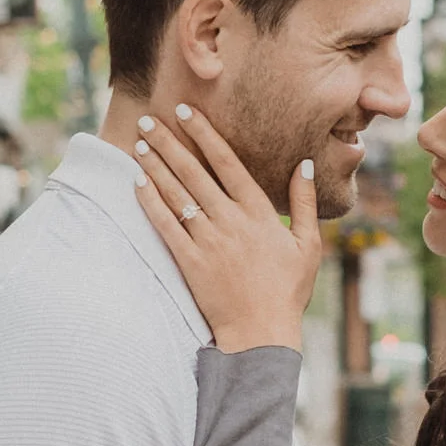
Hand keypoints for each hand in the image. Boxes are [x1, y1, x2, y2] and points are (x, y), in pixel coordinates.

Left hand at [129, 104, 320, 353]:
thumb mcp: (308, 244)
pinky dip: (150, 203)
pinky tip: (137, 183)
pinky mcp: (189, 263)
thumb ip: (304, 202)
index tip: (186, 112)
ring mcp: (208, 242)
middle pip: (194, 173)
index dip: (204, 135)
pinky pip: (165, 226)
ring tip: (141, 143)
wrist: (261, 332)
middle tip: (150, 119)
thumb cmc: (288, 290)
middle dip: (170, 142)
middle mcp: (231, 221)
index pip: (227, 163)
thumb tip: (304, 164)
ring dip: (156, 166)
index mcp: (259, 212)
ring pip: (177, 195)